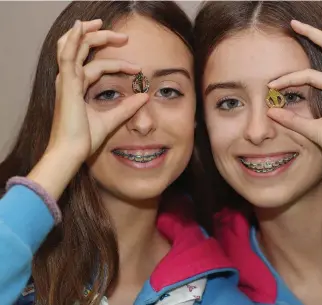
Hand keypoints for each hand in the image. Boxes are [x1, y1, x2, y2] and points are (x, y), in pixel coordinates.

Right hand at [48, 19, 148, 161]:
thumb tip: (145, 96)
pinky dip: (73, 39)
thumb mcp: (112, 119)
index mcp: (77, 88)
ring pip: (77, 47)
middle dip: (101, 39)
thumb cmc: (85, 139)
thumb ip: (127, 107)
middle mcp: (70, 81)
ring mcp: (67, 80)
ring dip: (90, 34)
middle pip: (84, 50)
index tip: (138, 70)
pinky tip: (80, 27)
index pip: (96, 67)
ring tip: (105, 25)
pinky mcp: (67, 84)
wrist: (72, 152)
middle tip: (124, 37)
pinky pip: (68, 55)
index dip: (117, 64)